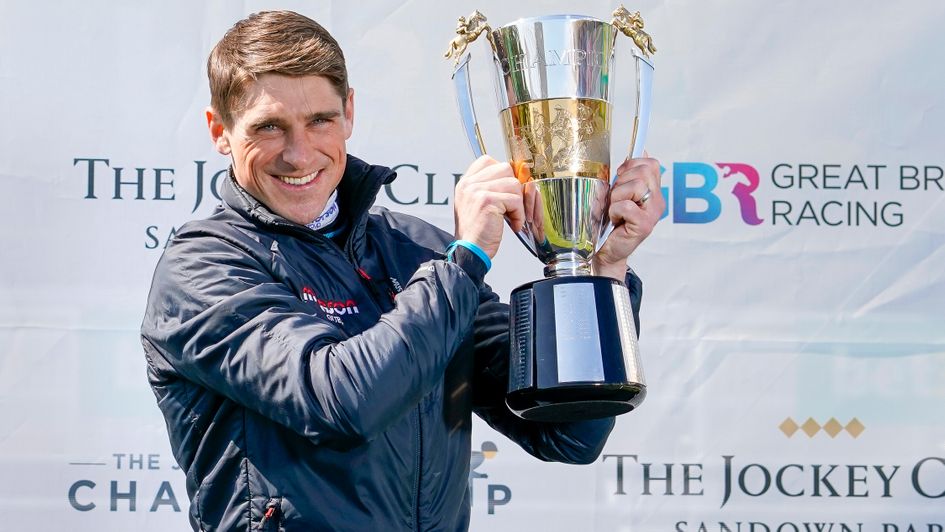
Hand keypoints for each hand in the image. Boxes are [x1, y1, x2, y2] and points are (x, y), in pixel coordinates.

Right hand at [453, 156, 523, 258]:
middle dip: (515, 188)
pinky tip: (513, 225)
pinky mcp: (487, 201)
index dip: (503, 174)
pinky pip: (515, 200)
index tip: (507, 191)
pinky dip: (519, 214)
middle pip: (505, 168)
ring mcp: (476, 190)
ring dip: (519, 203)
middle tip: (513, 206)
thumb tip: (520, 174)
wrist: (469, 252)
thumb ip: (491, 187)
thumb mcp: (479, 204)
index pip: (488, 160)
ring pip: (514, 183)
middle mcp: (469, 183)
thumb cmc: (478, 233)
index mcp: (466, 182)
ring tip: (512, 217)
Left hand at [592, 155, 663, 279]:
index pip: (651, 164)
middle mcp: (657, 201)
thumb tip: (642, 150)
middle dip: (622, 181)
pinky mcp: (645, 225)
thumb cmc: (609, 223)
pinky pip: (626, 205)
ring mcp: (653, 213)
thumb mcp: (618, 193)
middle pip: (644, 171)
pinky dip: (615, 211)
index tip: (620, 178)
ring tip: (615, 210)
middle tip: (617, 199)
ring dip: (617, 197)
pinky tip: (616, 220)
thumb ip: (629, 175)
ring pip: (636, 186)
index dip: (632, 165)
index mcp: (653, 191)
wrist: (605, 250)